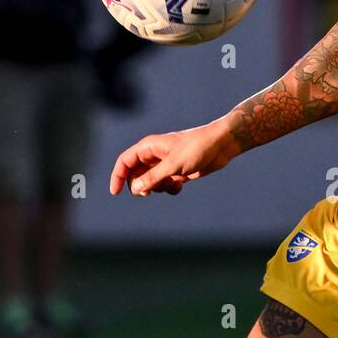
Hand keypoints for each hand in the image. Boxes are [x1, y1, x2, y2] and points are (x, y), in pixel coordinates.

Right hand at [110, 117, 237, 195]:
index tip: (115, 192)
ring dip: (158, 188)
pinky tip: (181, 185)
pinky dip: (170, 188)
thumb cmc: (197, 148)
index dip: (118, 177)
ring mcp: (165, 164)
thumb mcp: (174, 165)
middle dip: (142, 186)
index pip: (124, 161)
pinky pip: (165, 185)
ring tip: (173, 183)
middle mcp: (154, 155)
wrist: (221, 145)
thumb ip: (154, 177)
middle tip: (150, 192)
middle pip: (136, 174)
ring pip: (151, 182)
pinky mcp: (177, 171)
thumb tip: (136, 189)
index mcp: (149, 147)